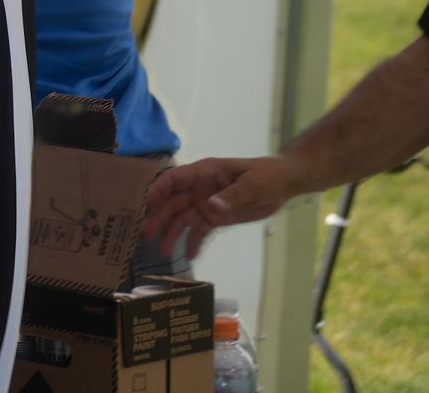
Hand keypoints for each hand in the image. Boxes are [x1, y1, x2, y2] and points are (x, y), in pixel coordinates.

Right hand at [140, 155, 300, 255]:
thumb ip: (232, 195)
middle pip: (173, 202)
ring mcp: (206, 204)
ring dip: (171, 233)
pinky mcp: (215, 218)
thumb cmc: (267, 176)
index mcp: (204, 172)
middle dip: (158, 217)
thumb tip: (211, 206)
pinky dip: (194, 242)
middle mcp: (199, 188)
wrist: (283, 185)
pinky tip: (188, 255)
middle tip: (145, 234)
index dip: (157, 190)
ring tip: (163, 251)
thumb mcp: (252, 184)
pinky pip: (200, 231)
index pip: (174, 179)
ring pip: (183, 219)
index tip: (145, 205)